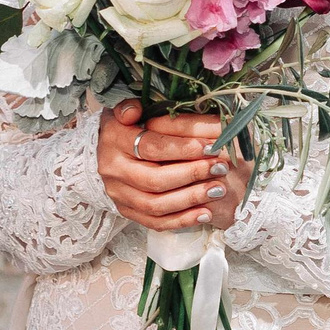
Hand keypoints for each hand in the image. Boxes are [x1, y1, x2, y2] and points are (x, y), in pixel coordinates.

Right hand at [96, 98, 247, 232]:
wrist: (108, 151)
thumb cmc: (129, 126)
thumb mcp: (129, 109)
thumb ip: (132, 106)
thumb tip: (134, 110)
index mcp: (114, 140)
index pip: (151, 147)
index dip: (183, 148)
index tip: (211, 146)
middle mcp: (112, 170)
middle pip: (155, 179)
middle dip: (192, 174)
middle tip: (221, 167)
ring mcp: (118, 194)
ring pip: (156, 205)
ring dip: (191, 199)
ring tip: (219, 189)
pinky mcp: (127, 212)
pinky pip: (155, 222)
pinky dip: (182, 220)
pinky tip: (205, 214)